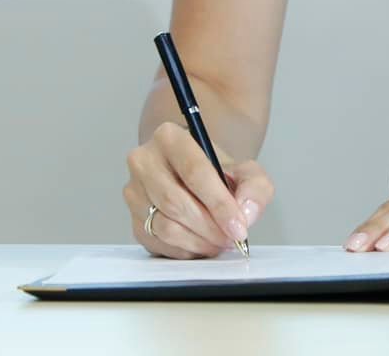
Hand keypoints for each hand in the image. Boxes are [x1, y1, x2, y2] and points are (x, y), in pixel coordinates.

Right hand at [124, 122, 274, 258]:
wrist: (192, 173)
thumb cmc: (214, 171)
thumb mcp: (244, 170)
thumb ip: (255, 186)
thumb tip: (246, 212)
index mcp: (169, 137)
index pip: (194, 172)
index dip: (219, 204)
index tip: (238, 226)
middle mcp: (144, 161)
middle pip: (175, 202)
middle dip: (210, 227)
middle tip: (232, 238)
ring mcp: (134, 192)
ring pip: (165, 226)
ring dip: (198, 242)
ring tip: (219, 242)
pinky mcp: (133, 219)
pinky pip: (158, 243)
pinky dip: (185, 250)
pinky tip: (201, 244)